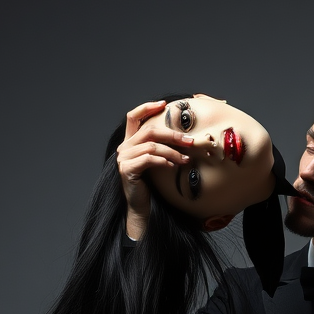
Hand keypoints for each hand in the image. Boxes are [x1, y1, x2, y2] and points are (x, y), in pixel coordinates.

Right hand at [115, 100, 194, 238]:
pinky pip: (148, 159)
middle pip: (149, 131)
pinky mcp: (127, 170)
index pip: (133, 117)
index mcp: (130, 143)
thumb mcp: (157, 163)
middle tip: (189, 141)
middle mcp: (124, 148)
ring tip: (186, 158)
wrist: (142, 208)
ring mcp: (123, 159)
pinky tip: (173, 166)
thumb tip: (184, 138)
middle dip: (172, 134)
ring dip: (172, 151)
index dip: (147, 108)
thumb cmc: (152, 186)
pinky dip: (163, 161)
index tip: (164, 104)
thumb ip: (162, 148)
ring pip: (151, 146)